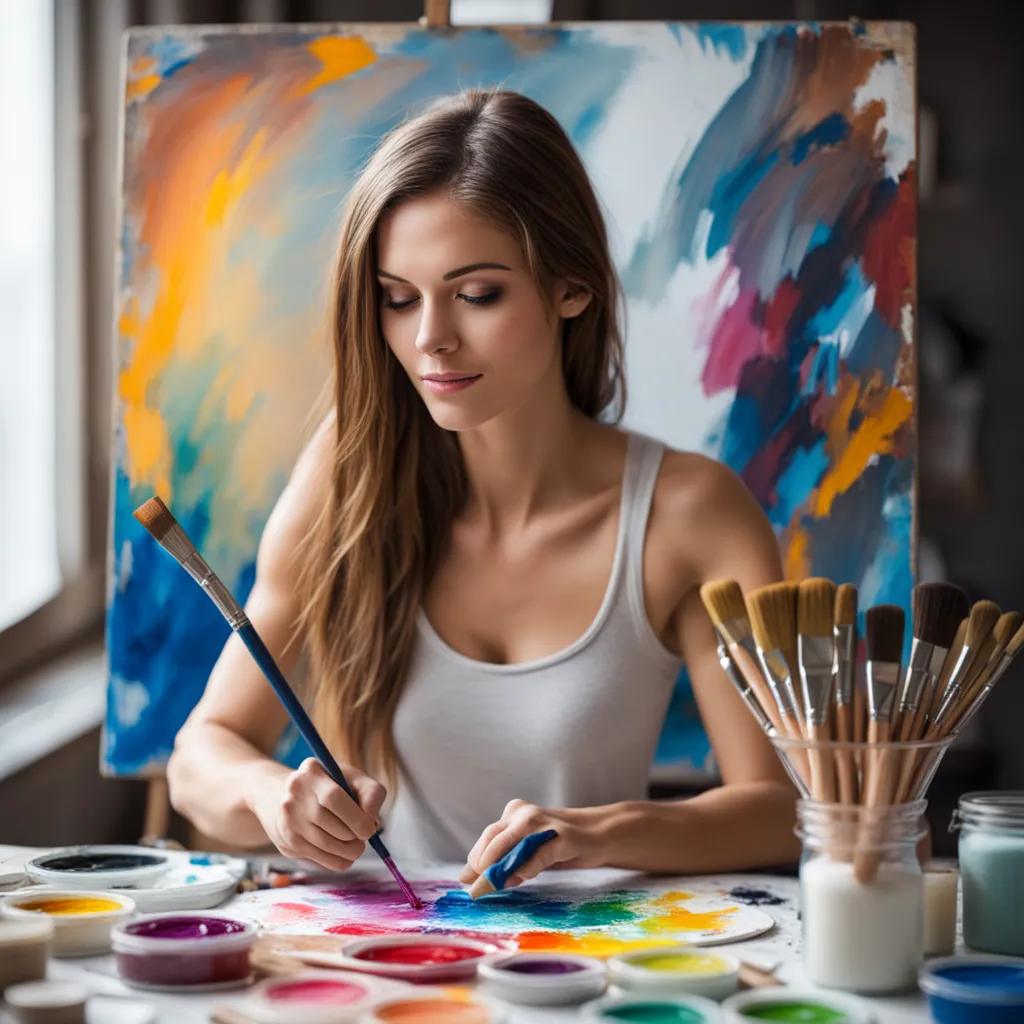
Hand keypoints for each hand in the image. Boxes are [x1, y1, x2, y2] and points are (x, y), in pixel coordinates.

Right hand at [254, 758, 386, 871]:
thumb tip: (370, 820)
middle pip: (327, 824)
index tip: (370, 829)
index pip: (333, 798)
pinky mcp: (287, 841)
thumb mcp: (354, 780)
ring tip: (356, 848)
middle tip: (363, 841)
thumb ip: (371, 794)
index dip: (355, 818)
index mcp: (311, 771)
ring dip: (347, 852)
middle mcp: (293, 794)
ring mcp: (287, 819)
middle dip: (352, 837)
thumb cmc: (334, 787)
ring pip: (323, 845)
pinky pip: (316, 858)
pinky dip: (336, 861)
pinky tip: (344, 856)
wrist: (293, 797)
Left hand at [458, 800, 608, 888]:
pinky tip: (520, 878)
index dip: (475, 860)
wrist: (598, 833)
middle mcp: (526, 814)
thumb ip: (500, 860)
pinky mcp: (563, 838)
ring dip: (498, 868)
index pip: (487, 837)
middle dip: (481, 865)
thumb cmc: (557, 843)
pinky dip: (527, 867)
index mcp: (514, 813)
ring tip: (490, 886)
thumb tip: (466, 877)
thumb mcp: (527, 849)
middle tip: (475, 889)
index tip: (467, 881)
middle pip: (494, 838)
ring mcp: (544, 824)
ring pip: (512, 843)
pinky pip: (539, 854)